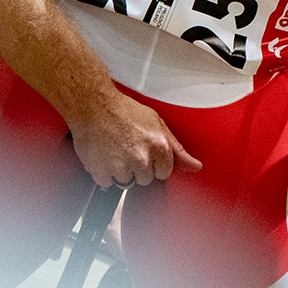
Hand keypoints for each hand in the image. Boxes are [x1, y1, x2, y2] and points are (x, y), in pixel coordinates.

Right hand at [66, 88, 201, 186]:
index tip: (144, 151)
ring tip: (114, 149)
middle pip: (145, 179)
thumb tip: (195, 167)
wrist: (93, 105)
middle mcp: (142, 158)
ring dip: (119, 170)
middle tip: (127, 147)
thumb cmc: (123, 110)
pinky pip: (106, 182)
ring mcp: (121, 166)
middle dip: (137, 167)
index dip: (154, 162)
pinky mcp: (102, 171)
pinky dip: (103, 172)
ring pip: (125, 181)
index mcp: (159, 146)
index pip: (164, 172)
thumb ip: (177, 150)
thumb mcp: (157, 123)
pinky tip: (103, 154)